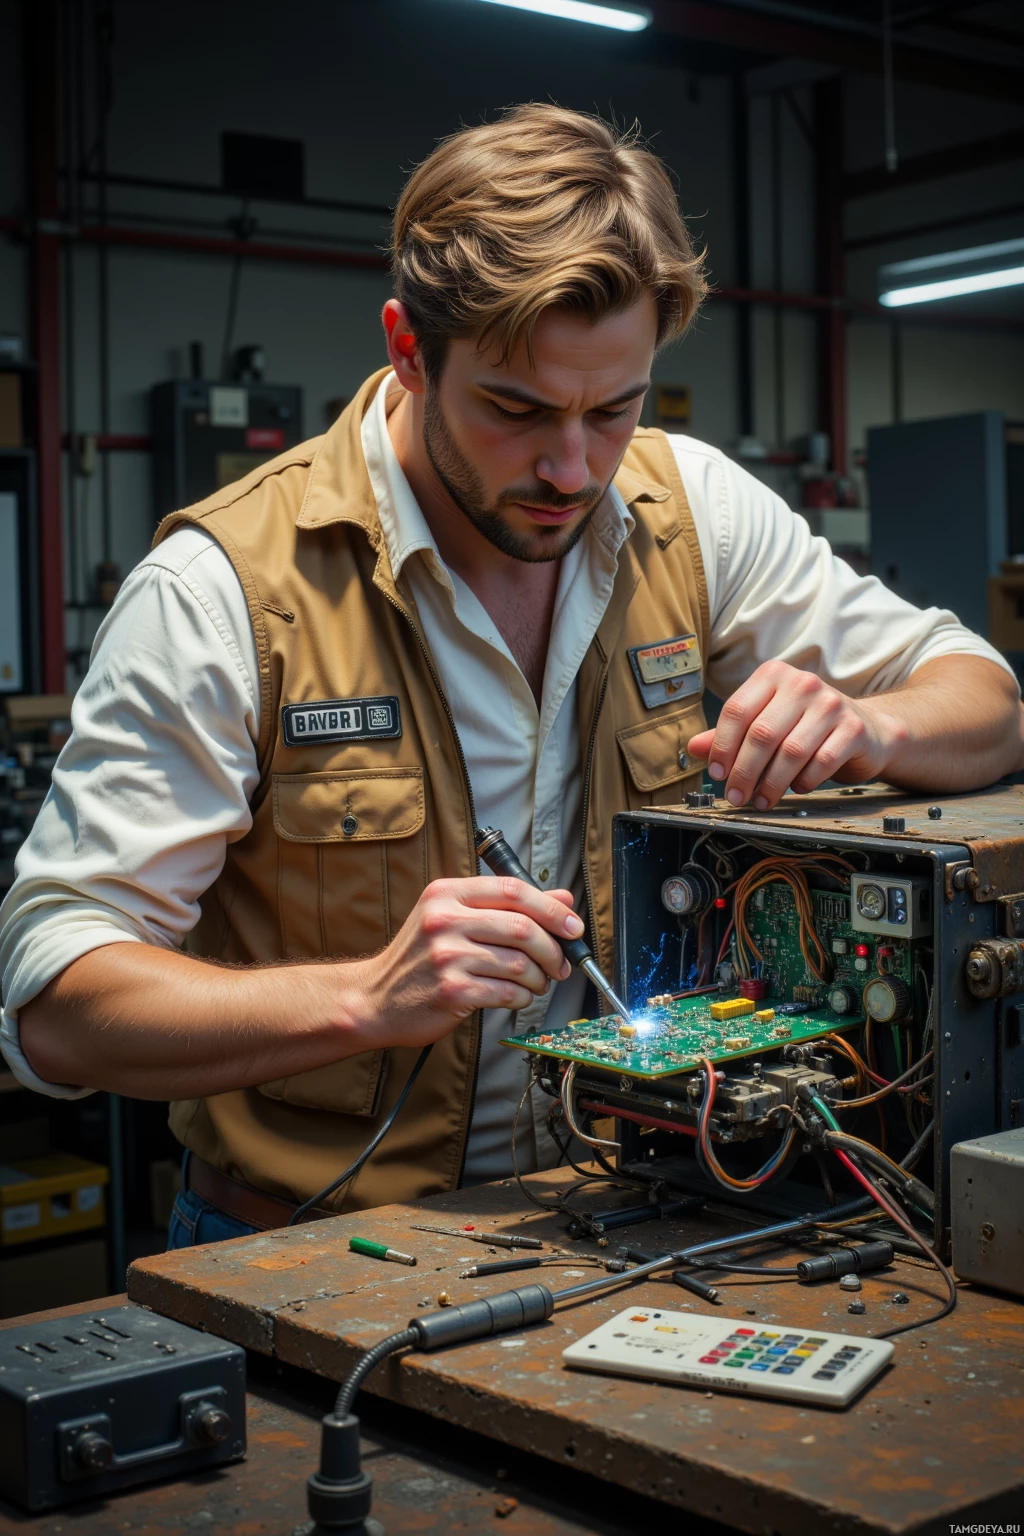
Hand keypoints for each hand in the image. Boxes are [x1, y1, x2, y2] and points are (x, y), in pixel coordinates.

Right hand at [348, 876, 581, 1048]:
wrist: (375, 998)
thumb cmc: (419, 959)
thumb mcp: (456, 919)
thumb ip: (507, 907)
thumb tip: (562, 900)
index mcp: (447, 893)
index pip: (513, 890)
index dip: (551, 909)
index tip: (572, 926)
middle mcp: (444, 920)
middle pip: (523, 927)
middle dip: (552, 949)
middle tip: (560, 964)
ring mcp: (446, 956)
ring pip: (520, 963)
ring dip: (539, 978)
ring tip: (536, 983)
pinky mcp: (452, 990)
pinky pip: (508, 992)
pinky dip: (522, 997)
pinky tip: (516, 996)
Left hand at [686, 661, 898, 809]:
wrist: (865, 730)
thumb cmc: (806, 727)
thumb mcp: (766, 723)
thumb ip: (731, 734)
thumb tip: (693, 747)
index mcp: (773, 675)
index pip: (737, 710)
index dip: (722, 746)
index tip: (716, 774)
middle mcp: (803, 683)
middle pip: (762, 734)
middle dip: (744, 772)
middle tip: (735, 796)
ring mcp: (831, 703)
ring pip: (791, 751)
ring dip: (772, 784)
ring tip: (762, 801)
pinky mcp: (854, 727)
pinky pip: (822, 762)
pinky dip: (805, 781)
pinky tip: (797, 787)